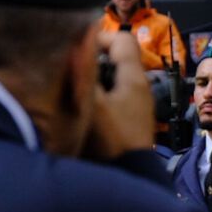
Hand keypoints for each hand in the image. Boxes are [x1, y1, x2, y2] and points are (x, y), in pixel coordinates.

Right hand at [77, 28, 154, 159]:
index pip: (123, 39)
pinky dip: (99, 94)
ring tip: (74, 86)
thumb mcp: (92, 102)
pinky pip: (114, 95)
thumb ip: (84, 72)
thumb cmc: (113, 139)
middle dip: (92, 58)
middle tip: (71, 67)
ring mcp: (137, 103)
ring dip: (94, 77)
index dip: (99, 36)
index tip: (78, 46)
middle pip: (116, 58)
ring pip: (113, 77)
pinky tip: (83, 105)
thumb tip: (77, 46)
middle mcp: (140, 87)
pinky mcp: (131, 117)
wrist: (130, 174)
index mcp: (134, 78)